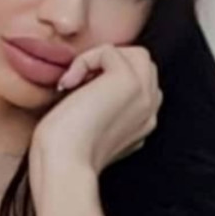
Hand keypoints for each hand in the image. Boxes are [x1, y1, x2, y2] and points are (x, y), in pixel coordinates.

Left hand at [30, 43, 162, 175]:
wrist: (64, 165)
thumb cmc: (64, 153)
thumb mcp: (90, 128)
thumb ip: (100, 107)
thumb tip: (84, 81)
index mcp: (143, 122)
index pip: (140, 81)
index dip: (109, 78)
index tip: (81, 97)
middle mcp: (150, 109)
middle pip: (141, 61)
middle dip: (109, 64)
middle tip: (78, 87)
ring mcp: (144, 94)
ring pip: (131, 51)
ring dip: (99, 59)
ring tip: (76, 84)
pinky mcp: (128, 81)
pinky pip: (107, 50)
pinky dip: (82, 61)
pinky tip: (68, 85)